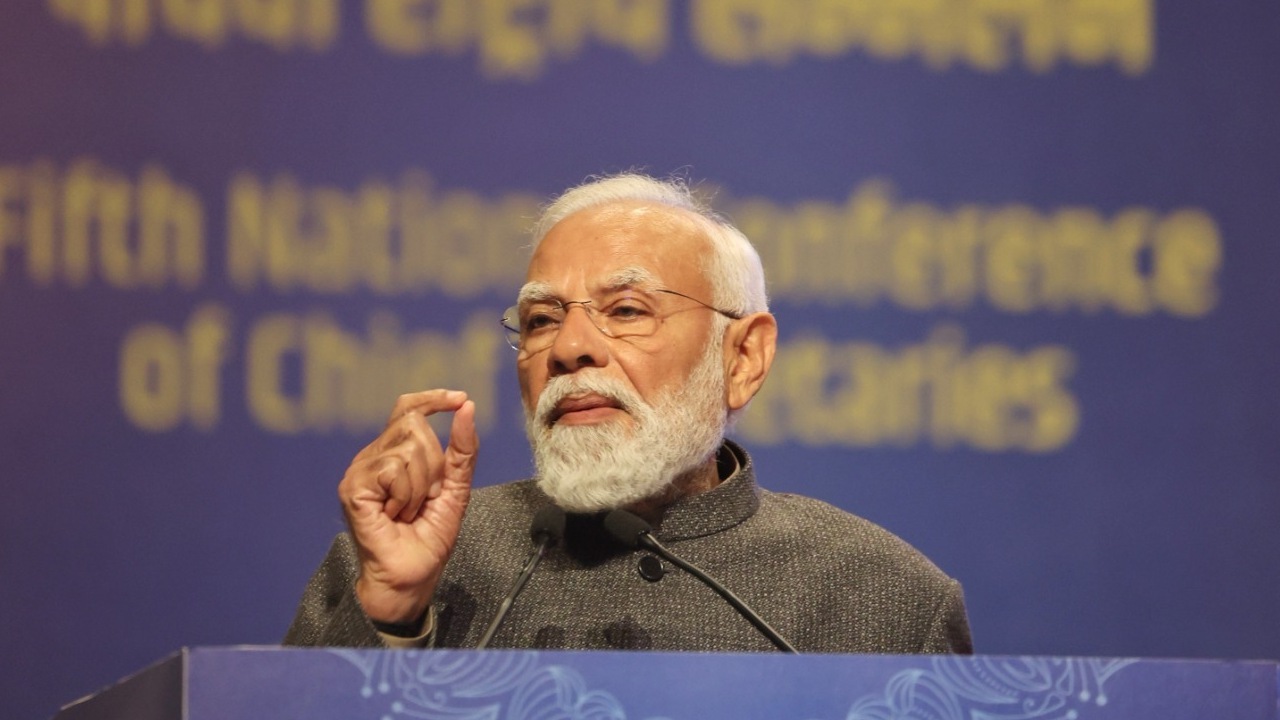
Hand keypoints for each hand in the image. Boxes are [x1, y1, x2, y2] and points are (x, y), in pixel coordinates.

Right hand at [339, 390, 478, 623]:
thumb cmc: (428, 538)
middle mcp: (373, 457)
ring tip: (408, 511)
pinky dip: (406, 494)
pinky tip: (395, 515)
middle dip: (433, 465)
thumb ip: (462, 450)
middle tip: (424, 500)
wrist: (411, 577)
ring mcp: (360, 470)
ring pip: (407, 447)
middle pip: (414, 425)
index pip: (408, 409)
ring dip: (421, 486)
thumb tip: (467, 407)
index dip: (433, 399)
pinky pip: (394, 468)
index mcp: (393, 454)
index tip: (459, 399)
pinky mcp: (353, 486)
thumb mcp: (455, 488)